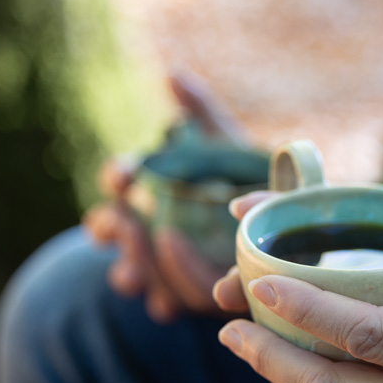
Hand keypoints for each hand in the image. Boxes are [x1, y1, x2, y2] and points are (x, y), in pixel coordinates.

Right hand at [83, 71, 252, 321]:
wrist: (273, 230)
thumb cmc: (240, 178)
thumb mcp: (226, 143)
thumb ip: (201, 112)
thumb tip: (173, 75)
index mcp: (147, 186)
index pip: (120, 176)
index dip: (118, 175)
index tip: (127, 176)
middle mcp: (140, 225)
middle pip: (108, 226)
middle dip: (110, 227)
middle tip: (122, 226)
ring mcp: (156, 262)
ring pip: (128, 269)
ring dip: (128, 269)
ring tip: (131, 275)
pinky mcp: (180, 294)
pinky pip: (163, 302)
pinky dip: (161, 303)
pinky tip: (166, 307)